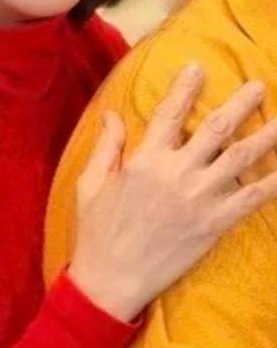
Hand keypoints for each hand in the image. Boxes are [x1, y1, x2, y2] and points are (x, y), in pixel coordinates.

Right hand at [69, 64, 276, 321]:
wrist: (112, 279)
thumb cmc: (96, 232)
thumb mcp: (90, 184)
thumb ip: (107, 147)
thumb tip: (112, 114)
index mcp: (145, 160)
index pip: (170, 113)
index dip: (185, 88)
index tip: (198, 68)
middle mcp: (177, 173)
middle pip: (217, 128)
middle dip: (241, 103)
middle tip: (259, 86)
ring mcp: (199, 199)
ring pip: (242, 158)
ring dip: (267, 135)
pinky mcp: (214, 224)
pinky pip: (252, 199)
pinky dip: (274, 184)